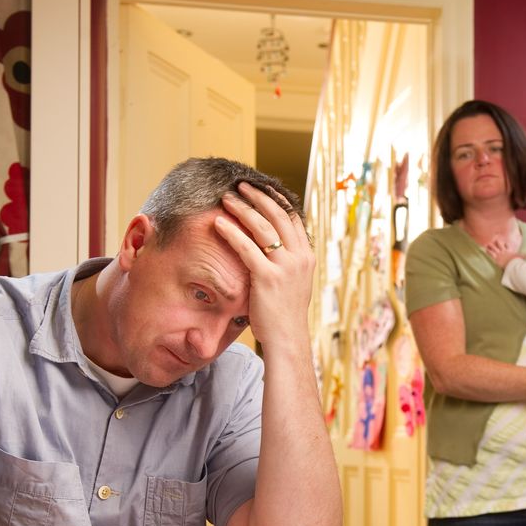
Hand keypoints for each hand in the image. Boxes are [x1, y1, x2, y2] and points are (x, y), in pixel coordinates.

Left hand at [214, 181, 314, 349]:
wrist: (288, 340)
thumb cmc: (285, 315)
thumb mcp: (294, 283)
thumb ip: (286, 263)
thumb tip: (273, 248)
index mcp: (307, 256)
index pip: (293, 218)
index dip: (276, 200)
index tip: (261, 189)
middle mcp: (300, 258)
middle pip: (278, 215)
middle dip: (258, 197)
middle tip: (241, 186)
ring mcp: (285, 267)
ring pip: (262, 227)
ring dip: (243, 208)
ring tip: (226, 198)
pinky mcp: (268, 278)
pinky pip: (246, 248)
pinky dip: (231, 232)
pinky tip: (218, 223)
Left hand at [484, 239, 523, 268]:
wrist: (511, 263)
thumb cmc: (516, 261)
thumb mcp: (520, 258)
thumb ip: (523, 256)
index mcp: (509, 251)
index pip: (507, 246)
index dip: (505, 244)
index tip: (504, 242)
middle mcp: (504, 251)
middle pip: (500, 244)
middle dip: (497, 242)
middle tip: (494, 239)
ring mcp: (499, 254)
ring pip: (494, 248)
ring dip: (491, 246)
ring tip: (488, 243)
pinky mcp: (496, 257)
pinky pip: (491, 253)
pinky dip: (488, 251)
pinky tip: (485, 249)